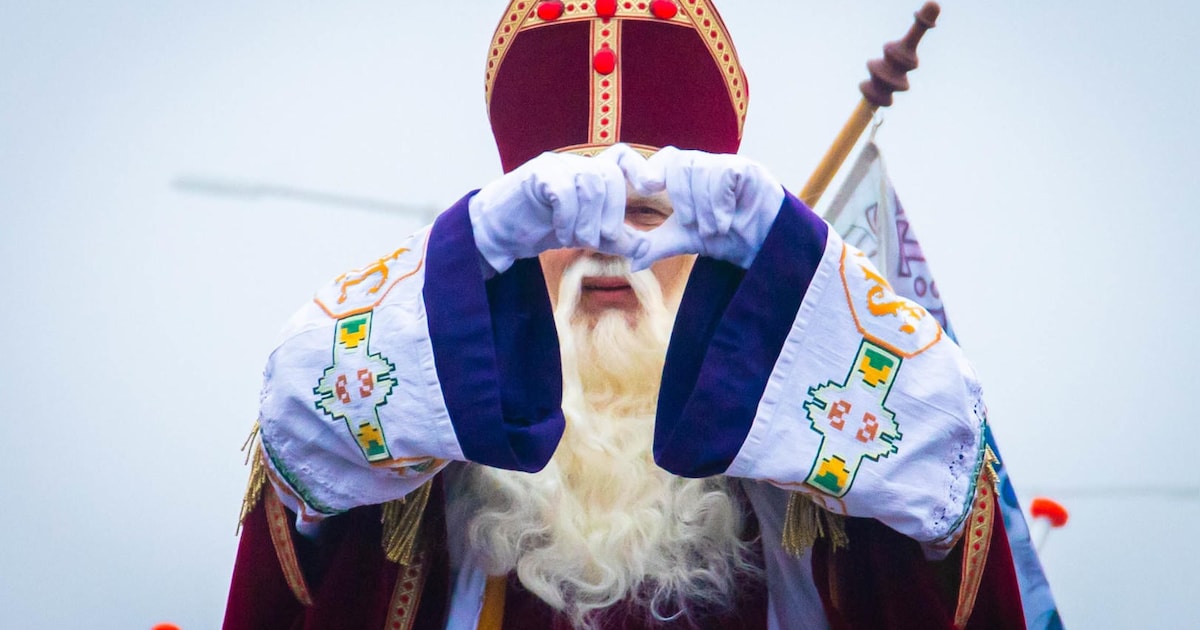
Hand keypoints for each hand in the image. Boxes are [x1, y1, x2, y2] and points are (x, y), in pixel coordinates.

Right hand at [469, 151, 648, 273]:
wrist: (498, 232)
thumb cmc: (542, 228)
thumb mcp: (584, 235)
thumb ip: (613, 239)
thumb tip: (644, 247)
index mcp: (590, 174)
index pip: (621, 157)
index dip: (639, 167)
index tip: (650, 187)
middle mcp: (575, 164)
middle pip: (609, 176)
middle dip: (610, 214)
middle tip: (597, 240)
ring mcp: (555, 165)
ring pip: (589, 183)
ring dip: (587, 221)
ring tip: (573, 240)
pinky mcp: (536, 173)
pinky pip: (564, 191)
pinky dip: (567, 218)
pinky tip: (559, 234)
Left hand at [612, 146, 784, 269]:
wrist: (763, 248)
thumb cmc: (726, 237)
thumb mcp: (686, 241)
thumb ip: (658, 246)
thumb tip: (631, 262)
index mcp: (687, 177)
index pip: (665, 160)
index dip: (652, 169)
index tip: (646, 187)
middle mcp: (706, 166)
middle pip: (680, 163)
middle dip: (682, 198)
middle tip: (692, 224)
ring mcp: (728, 164)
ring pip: (702, 170)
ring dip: (703, 207)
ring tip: (715, 228)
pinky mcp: (748, 169)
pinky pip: (724, 173)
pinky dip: (719, 201)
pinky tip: (726, 220)